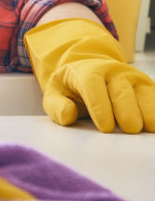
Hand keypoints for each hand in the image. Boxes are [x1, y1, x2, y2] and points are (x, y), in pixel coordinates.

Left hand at [25, 18, 154, 132]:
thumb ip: (56, 106)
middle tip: (130, 129)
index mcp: (87, 71)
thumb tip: (68, 115)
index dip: (100, 107)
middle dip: (127, 110)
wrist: (90, 71)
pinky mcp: (147, 85)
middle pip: (121, 91)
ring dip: (148, 110)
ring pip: (144, 92)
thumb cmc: (71, 88)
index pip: (93, 86)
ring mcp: (133, 77)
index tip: (105, 128)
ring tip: (150, 128)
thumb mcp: (55, 94)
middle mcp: (113, 71)